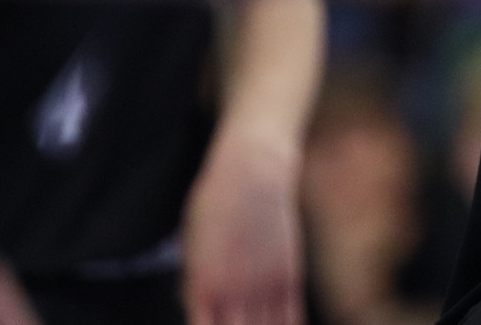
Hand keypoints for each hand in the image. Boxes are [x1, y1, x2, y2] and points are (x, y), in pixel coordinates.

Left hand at [182, 128, 303, 324]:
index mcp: (202, 285)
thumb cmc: (215, 203)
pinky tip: (277, 324)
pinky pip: (289, 319)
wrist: (254, 170)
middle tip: (234, 318)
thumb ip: (195, 284)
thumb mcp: (191, 244)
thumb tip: (201, 309)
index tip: (210, 322)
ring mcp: (263, 285)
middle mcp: (233, 291)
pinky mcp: (289, 276)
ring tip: (252, 320)